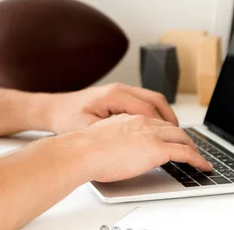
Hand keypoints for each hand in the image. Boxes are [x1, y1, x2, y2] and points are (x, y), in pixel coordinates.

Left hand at [42, 83, 178, 134]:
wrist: (51, 109)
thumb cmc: (65, 118)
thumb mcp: (87, 129)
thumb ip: (110, 134)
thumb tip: (132, 144)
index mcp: (114, 96)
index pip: (148, 110)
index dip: (164, 127)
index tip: (175, 141)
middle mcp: (119, 90)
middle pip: (156, 100)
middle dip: (170, 119)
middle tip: (182, 137)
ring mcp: (119, 91)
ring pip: (151, 99)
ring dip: (164, 115)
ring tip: (173, 133)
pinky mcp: (117, 96)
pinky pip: (143, 101)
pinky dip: (154, 113)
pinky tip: (156, 128)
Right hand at [61, 114, 211, 182]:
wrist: (82, 151)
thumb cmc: (84, 148)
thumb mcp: (100, 137)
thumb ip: (113, 139)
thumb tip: (115, 149)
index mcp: (128, 118)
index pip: (154, 121)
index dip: (166, 129)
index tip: (170, 136)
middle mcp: (142, 122)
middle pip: (171, 127)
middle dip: (183, 137)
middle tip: (189, 147)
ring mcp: (151, 134)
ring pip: (182, 137)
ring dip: (193, 147)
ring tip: (199, 157)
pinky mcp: (157, 149)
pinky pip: (185, 153)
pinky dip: (197, 159)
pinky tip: (202, 166)